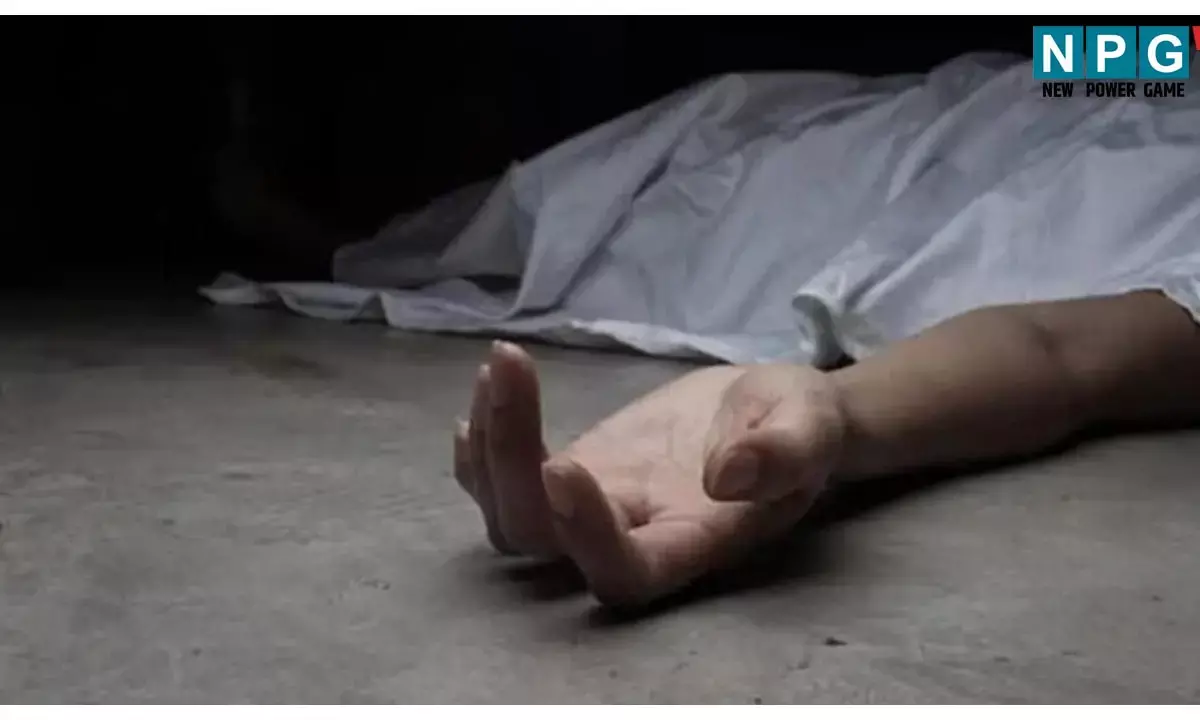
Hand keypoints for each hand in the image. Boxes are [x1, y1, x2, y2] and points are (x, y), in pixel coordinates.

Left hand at [453, 341, 848, 605]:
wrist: (770, 413)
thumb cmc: (798, 422)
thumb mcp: (810, 425)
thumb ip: (786, 452)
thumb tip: (730, 476)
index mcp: (693, 543)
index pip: (624, 572)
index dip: (585, 536)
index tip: (566, 463)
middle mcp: (631, 538)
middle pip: (540, 543)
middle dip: (508, 465)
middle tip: (512, 368)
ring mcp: (593, 506)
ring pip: (510, 516)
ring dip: (488, 447)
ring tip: (503, 364)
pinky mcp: (575, 471)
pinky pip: (505, 481)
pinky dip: (481, 445)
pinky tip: (487, 390)